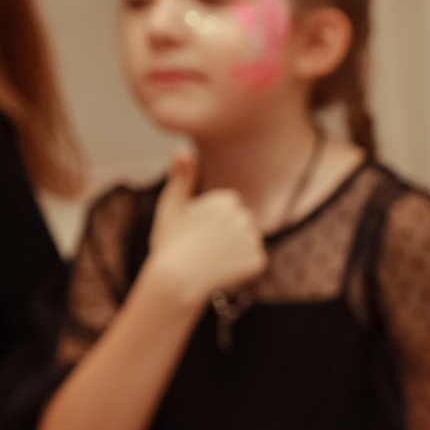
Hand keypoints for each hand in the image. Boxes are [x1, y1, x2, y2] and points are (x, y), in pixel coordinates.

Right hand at [144, 150, 266, 305]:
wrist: (176, 281)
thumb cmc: (170, 244)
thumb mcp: (171, 207)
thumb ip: (181, 177)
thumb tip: (182, 148)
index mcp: (227, 200)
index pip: (227, 210)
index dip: (210, 223)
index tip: (195, 234)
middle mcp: (245, 216)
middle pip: (240, 226)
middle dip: (225, 236)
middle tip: (202, 249)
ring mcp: (254, 239)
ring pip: (247, 243)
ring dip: (234, 252)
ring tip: (211, 261)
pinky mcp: (259, 261)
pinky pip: (253, 263)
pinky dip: (241, 269)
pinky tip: (222, 272)